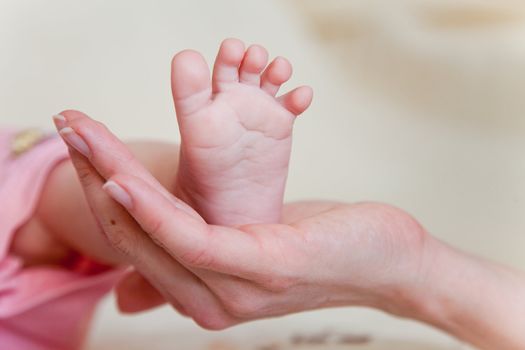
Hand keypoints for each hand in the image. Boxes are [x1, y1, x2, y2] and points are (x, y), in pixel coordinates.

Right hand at [54, 110, 427, 328]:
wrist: (387, 262)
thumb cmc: (322, 244)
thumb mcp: (255, 244)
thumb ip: (209, 244)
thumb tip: (173, 238)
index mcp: (204, 289)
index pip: (137, 238)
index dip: (100, 190)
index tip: (82, 145)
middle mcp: (207, 298)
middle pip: (133, 232)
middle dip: (94, 173)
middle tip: (70, 124)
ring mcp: (229, 289)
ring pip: (152, 228)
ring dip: (112, 176)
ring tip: (84, 135)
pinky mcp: (254, 267)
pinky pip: (189, 236)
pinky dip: (152, 207)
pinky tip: (125, 177)